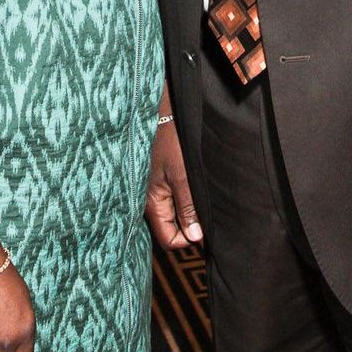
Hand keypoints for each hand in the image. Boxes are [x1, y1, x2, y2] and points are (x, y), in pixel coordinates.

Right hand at [146, 119, 202, 248]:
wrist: (162, 112)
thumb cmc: (171, 141)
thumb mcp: (183, 176)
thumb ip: (188, 207)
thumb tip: (194, 237)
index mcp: (151, 203)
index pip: (168, 239)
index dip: (188, 239)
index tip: (204, 228)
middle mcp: (147, 200)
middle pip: (169, 227)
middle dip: (188, 225)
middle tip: (204, 211)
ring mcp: (151, 189)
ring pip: (171, 213)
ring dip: (187, 210)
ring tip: (200, 196)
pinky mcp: (156, 178)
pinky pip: (169, 199)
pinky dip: (182, 198)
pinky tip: (192, 186)